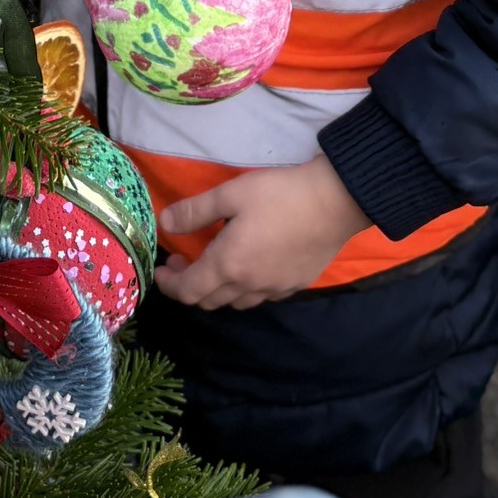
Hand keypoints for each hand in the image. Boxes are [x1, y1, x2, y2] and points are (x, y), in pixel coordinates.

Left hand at [154, 153, 370, 310]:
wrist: (334, 202)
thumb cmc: (279, 194)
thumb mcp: (231, 194)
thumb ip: (194, 211)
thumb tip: (165, 224)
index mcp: (228, 265)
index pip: (188, 291)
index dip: (169, 285)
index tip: (162, 269)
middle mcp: (249, 286)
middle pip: (209, 302)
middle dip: (189, 287)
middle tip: (183, 262)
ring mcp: (274, 289)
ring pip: (235, 303)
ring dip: (216, 290)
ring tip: (214, 264)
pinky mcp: (294, 286)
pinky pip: (260, 297)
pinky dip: (244, 289)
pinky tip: (248, 266)